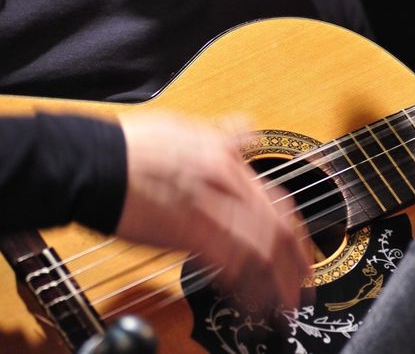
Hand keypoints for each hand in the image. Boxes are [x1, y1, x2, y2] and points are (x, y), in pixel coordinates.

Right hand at [116, 113, 311, 309]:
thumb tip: (249, 130)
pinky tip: (249, 298)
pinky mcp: (187, 233)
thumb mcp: (188, 127)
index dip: (296, 232)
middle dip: (297, 263)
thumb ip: (225, 136)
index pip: (278, 201)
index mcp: (229, 161)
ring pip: (261, 249)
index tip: (301, 252)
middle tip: (302, 286)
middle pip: (278, 229)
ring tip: (284, 303)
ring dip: (277, 281)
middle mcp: (227, 184)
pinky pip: (228, 263)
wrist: (97, 161)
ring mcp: (210, 208)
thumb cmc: (135, 147)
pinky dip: (245, 284)